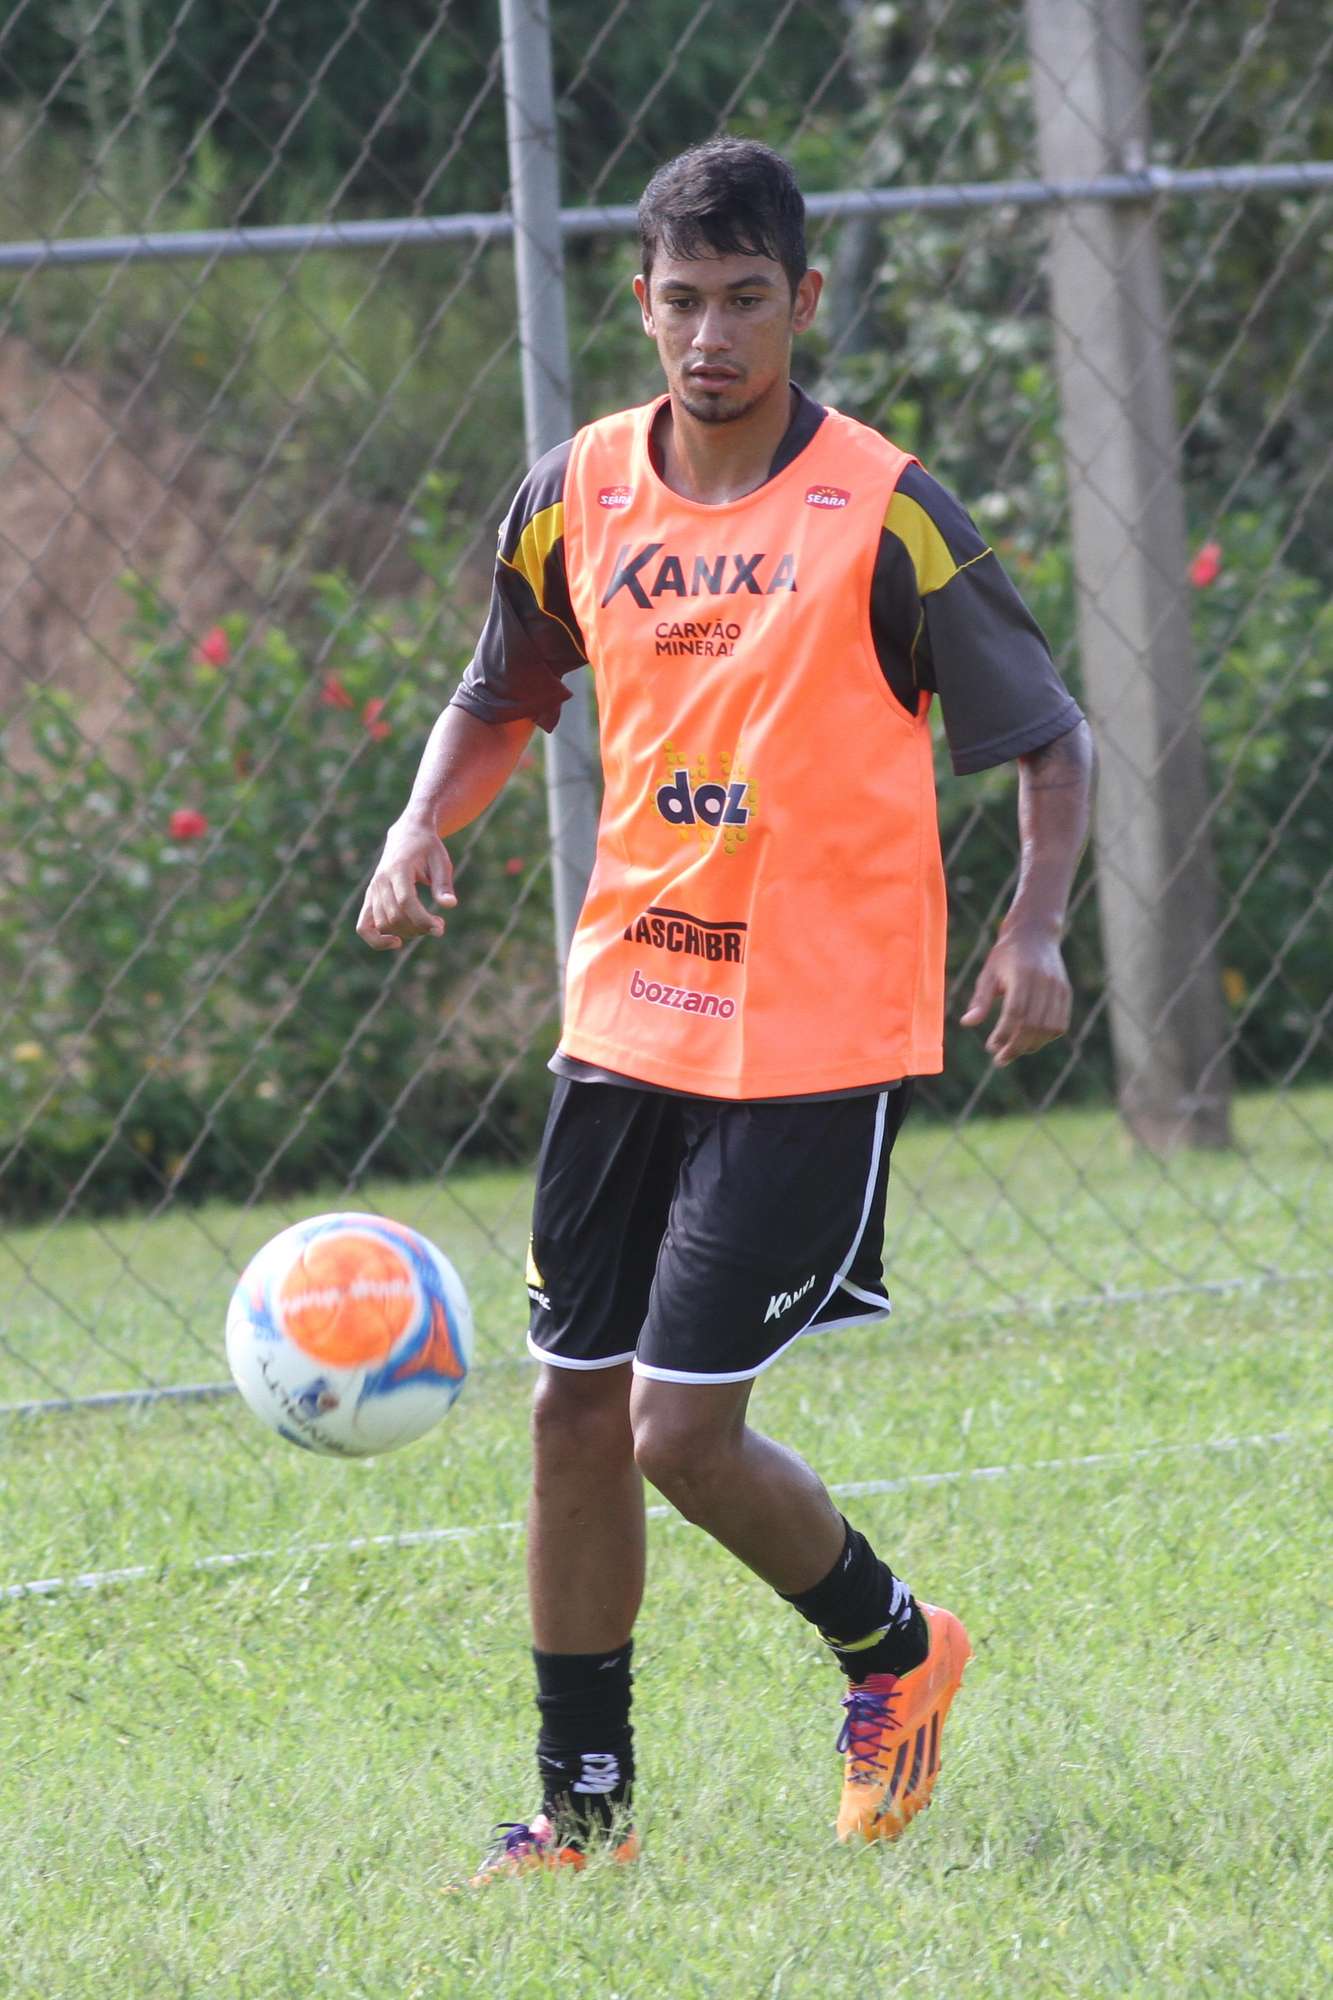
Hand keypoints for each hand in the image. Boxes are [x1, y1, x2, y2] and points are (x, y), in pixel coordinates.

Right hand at [356, 817, 456, 951]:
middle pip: (395, 916)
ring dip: (407, 933)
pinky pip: (364, 927)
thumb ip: (443, 884)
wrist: (406, 835)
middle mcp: (380, 881)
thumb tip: (449, 905)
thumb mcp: (441, 861)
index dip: (422, 919)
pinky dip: (376, 940)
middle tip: (439, 925)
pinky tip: (396, 942)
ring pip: (383, 924)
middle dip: (419, 927)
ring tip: (426, 926)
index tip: (439, 928)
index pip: (405, 902)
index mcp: (398, 869)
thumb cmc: (427, 848)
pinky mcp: (370, 899)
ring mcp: (372, 891)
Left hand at [960, 923, 1070, 1066]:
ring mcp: (1058, 988)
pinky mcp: (1065, 992)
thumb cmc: (1006, 955)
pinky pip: (1060, 1024)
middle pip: (1033, 1024)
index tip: (991, 1047)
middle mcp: (1044, 982)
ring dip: (1031, 1045)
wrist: (1035, 933)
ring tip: (1013, 1051)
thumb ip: (980, 999)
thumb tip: (967, 1023)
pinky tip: (1030, 1041)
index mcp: (1022, 974)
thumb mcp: (988, 973)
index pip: (1015, 1013)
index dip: (1004, 1033)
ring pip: (1048, 1028)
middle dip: (1016, 1047)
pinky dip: (1046, 1037)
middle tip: (1000, 1059)